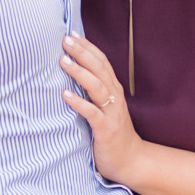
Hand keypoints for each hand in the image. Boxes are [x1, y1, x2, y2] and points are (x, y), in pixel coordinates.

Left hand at [60, 34, 145, 183]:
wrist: (131, 161)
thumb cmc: (112, 133)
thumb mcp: (105, 108)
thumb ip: (94, 92)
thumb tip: (73, 74)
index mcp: (114, 90)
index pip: (102, 62)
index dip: (88, 47)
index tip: (73, 34)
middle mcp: (115, 98)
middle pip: (99, 69)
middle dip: (82, 52)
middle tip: (65, 40)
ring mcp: (112, 113)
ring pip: (97, 87)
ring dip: (80, 72)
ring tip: (63, 61)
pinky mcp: (106, 130)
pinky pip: (92, 113)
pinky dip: (79, 103)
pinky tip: (65, 95)